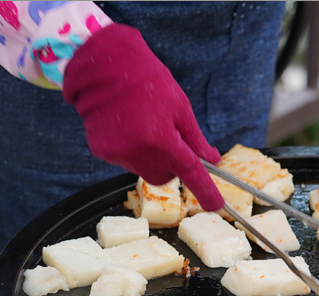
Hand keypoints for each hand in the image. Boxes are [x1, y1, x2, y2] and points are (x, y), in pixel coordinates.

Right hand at [63, 24, 224, 210]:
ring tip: (141, 124)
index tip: (216, 205)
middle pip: (164, 177)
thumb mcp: (180, 107)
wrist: (103, 67)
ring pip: (144, 170)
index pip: (190, 173)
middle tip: (166, 137)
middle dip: (170, 165)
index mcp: (162, 139)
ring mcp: (117, 154)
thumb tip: (212, 160)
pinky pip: (125, 161)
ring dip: (149, 156)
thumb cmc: (147, 82)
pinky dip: (130, 150)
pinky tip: (125, 126)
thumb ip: (196, 140)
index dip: (206, 191)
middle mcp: (139, 152)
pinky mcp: (102, 152)